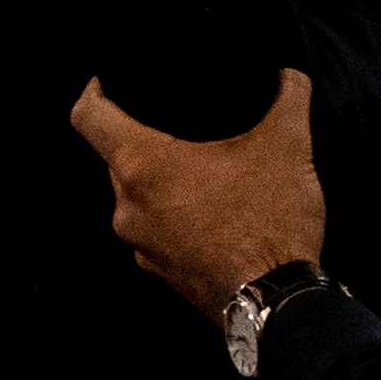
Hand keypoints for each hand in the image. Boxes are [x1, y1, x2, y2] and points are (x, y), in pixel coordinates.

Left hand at [69, 69, 323, 322]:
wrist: (278, 304)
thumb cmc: (269, 222)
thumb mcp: (286, 147)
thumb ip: (288, 98)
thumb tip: (292, 74)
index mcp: (143, 166)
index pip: (89, 117)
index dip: (93, 90)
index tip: (107, 81)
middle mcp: (129, 207)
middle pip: (115, 156)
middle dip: (141, 137)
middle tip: (175, 121)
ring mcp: (142, 246)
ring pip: (137, 197)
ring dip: (162, 180)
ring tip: (200, 167)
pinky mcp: (162, 272)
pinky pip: (156, 230)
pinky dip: (174, 214)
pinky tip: (210, 210)